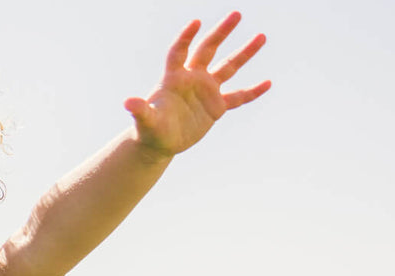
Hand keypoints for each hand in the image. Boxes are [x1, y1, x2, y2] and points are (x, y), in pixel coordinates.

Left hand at [125, 12, 269, 157]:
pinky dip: (252, 92)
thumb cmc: (149, 130)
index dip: (185, 38)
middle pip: (208, 49)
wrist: (160, 142)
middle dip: (221, 32)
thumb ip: (140, 110)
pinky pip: (238, 97)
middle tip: (236, 14)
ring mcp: (206, 90)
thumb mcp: (145, 121)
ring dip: (244, 53)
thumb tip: (127, 102)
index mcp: (174, 78)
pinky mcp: (216, 107)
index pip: (179, 51)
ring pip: (228, 67)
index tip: (195, 23)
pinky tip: (268, 83)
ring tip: (262, 37)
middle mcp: (192, 78)